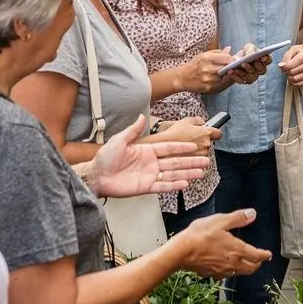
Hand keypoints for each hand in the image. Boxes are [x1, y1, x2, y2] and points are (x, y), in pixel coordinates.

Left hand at [89, 114, 208, 196]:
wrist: (97, 176)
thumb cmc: (105, 158)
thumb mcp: (119, 140)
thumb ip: (133, 130)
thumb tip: (141, 116)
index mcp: (146, 150)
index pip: (169, 148)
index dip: (181, 147)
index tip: (194, 145)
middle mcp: (151, 163)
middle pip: (175, 162)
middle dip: (190, 161)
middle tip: (205, 161)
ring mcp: (150, 176)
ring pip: (173, 174)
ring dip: (187, 174)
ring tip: (200, 172)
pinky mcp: (146, 187)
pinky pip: (163, 187)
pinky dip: (174, 186)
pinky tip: (185, 184)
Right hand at [159, 115, 221, 153]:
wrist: (164, 146)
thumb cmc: (174, 133)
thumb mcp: (186, 121)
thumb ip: (198, 120)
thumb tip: (202, 122)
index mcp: (206, 133)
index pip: (218, 133)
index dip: (214, 132)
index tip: (211, 132)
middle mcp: (206, 144)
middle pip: (209, 143)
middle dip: (203, 141)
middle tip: (193, 139)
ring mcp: (201, 154)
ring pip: (203, 151)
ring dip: (198, 150)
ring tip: (187, 146)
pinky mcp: (196, 162)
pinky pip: (197, 159)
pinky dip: (193, 156)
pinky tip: (186, 153)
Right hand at [175, 210, 270, 277]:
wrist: (181, 252)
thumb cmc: (200, 235)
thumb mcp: (220, 221)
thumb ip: (238, 218)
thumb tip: (252, 214)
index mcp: (237, 250)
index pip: (256, 255)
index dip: (264, 255)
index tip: (268, 254)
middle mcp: (232, 263)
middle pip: (250, 268)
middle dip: (256, 264)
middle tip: (259, 260)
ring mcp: (221, 270)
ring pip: (238, 273)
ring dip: (244, 269)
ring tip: (244, 264)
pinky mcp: (210, 273)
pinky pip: (223, 275)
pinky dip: (228, 271)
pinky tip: (224, 267)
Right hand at [182, 48, 236, 92]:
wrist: (182, 77)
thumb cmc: (194, 65)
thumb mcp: (204, 55)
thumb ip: (217, 52)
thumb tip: (229, 49)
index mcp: (206, 58)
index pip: (226, 58)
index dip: (231, 58)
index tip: (231, 59)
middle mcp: (207, 68)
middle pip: (226, 67)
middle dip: (228, 66)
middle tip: (227, 66)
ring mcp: (207, 78)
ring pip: (223, 76)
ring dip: (223, 74)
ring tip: (216, 72)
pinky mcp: (208, 86)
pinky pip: (218, 83)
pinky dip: (217, 80)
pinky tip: (212, 77)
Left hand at [226, 43, 271, 86]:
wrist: (235, 60)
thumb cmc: (245, 52)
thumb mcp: (248, 47)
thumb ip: (251, 49)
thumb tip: (251, 54)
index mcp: (263, 60)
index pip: (268, 60)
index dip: (266, 59)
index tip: (261, 57)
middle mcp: (260, 69)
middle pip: (261, 70)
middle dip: (253, 66)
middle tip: (244, 63)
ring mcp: (253, 76)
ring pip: (251, 77)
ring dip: (243, 72)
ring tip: (235, 68)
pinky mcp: (245, 81)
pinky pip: (242, 81)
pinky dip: (235, 76)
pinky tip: (230, 72)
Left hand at [279, 42, 302, 87]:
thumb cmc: (299, 52)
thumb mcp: (291, 50)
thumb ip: (286, 58)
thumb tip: (282, 65)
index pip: (291, 65)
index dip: (284, 67)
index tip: (281, 66)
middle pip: (293, 73)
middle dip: (286, 72)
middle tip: (285, 69)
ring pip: (296, 79)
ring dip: (289, 77)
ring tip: (289, 73)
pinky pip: (300, 84)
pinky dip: (294, 82)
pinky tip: (292, 77)